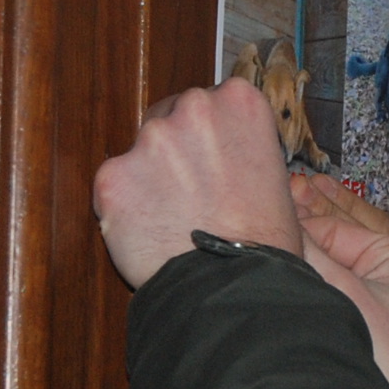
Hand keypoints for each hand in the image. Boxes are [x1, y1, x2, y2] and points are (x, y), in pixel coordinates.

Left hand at [93, 80, 304, 288]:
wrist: (238, 287)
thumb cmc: (266, 242)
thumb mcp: (275, 176)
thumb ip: (241, 149)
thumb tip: (220, 158)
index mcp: (239, 102)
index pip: (209, 104)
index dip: (208, 139)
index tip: (212, 165)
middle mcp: (193, 108)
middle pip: (168, 117)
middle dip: (173, 152)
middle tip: (191, 197)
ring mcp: (149, 141)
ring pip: (138, 153)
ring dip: (147, 180)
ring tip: (172, 222)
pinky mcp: (113, 177)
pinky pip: (113, 188)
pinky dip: (125, 210)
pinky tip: (149, 236)